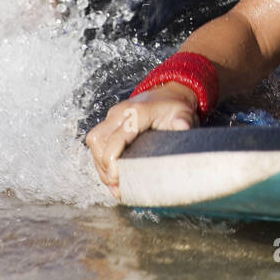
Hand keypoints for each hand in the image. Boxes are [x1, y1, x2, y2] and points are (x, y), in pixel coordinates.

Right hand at [85, 82, 197, 199]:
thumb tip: (182, 128)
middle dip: (104, 166)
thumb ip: (183, 121)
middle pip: (99, 140)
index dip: (112, 161)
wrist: (169, 93)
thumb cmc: (175, 108)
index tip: (116, 179)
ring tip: (113, 184)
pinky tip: (112, 175)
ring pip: (95, 141)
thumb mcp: (184, 114)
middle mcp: (120, 112)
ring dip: (100, 164)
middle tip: (116, 185)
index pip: (116, 138)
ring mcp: (113, 116)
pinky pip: (97, 141)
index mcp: (137, 112)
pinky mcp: (110, 122)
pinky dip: (101, 159)